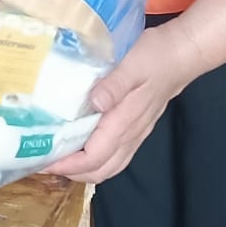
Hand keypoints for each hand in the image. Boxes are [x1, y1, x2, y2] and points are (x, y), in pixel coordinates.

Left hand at [49, 24, 202, 183]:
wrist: (182, 54)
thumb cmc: (155, 56)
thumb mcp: (132, 64)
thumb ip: (113, 85)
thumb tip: (94, 103)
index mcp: (124, 122)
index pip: (94, 158)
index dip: (67, 165)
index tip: (42, 160)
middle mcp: (130, 135)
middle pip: (100, 170)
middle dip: (71, 172)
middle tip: (44, 160)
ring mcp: (135, 133)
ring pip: (109, 166)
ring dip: (83, 169)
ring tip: (58, 156)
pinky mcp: (136, 128)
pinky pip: (115, 156)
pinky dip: (95, 159)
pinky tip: (81, 145)